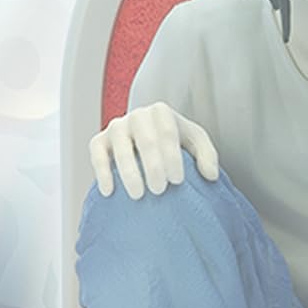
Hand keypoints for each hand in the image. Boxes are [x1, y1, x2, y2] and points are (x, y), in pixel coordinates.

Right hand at [90, 102, 219, 198]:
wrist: (149, 140)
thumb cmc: (174, 143)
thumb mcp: (195, 143)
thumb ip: (207, 156)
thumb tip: (211, 175)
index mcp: (161, 112)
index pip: (167, 132)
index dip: (172, 157)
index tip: (178, 181)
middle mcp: (137, 116)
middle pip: (145, 141)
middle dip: (153, 166)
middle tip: (160, 190)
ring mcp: (116, 127)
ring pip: (120, 148)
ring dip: (129, 172)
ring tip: (138, 195)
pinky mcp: (99, 141)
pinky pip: (97, 154)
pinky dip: (102, 172)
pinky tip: (109, 191)